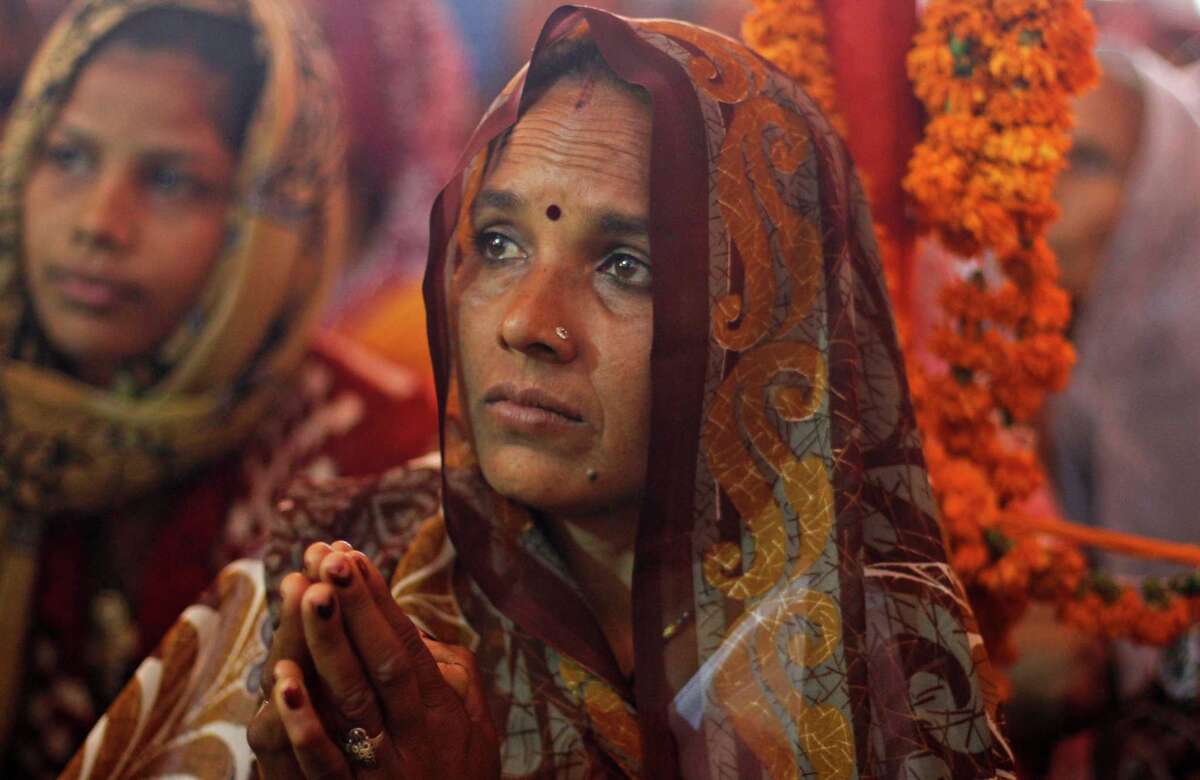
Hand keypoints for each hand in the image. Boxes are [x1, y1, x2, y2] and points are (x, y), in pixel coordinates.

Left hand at [250, 543, 498, 777]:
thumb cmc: (457, 777)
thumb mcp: (474, 726)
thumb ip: (451, 673)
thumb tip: (414, 626)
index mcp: (440, 712)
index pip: (407, 645)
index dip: (378, 600)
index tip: (352, 554)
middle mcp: (413, 737)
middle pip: (380, 664)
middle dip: (352, 607)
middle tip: (327, 556)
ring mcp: (382, 771)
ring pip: (351, 703)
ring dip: (326, 645)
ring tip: (306, 593)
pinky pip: (325, 763)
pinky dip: (305, 721)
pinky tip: (282, 678)